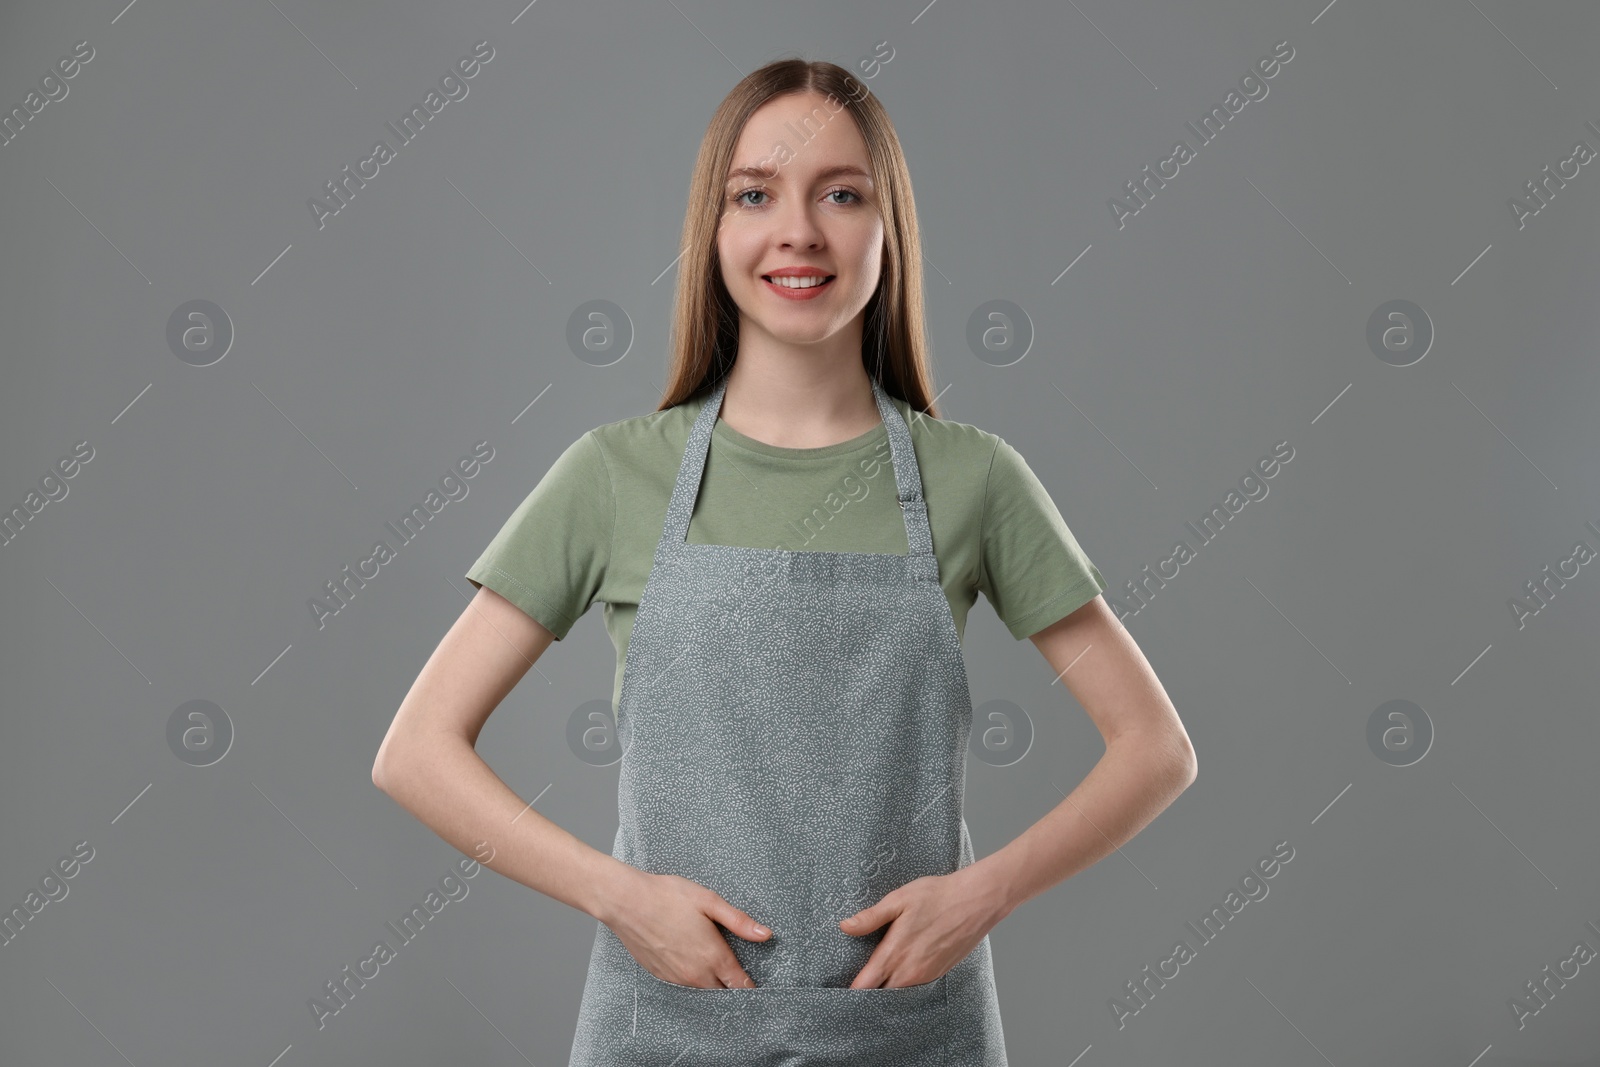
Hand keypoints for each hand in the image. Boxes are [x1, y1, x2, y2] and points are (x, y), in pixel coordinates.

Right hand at [608, 870, 772, 987]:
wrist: (627, 902)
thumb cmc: (668, 897)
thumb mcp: (709, 902)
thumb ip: (739, 921)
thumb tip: (765, 934)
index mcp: (713, 957)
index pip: (740, 985)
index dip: (751, 986)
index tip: (757, 983)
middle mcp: (696, 974)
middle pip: (723, 991)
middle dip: (732, 985)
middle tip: (737, 971)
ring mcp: (677, 978)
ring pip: (703, 990)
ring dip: (712, 982)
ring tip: (715, 965)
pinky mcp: (661, 976)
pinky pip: (684, 985)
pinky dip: (692, 979)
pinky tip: (690, 960)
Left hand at [839, 866, 1009, 988]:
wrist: (975, 902)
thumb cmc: (937, 896)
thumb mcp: (898, 900)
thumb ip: (871, 917)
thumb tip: (845, 927)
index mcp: (894, 953)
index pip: (865, 986)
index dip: (850, 991)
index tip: (837, 989)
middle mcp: (909, 972)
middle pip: (879, 995)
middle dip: (866, 994)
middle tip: (854, 985)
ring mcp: (926, 976)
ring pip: (898, 994)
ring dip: (885, 990)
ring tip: (875, 981)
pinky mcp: (938, 974)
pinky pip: (914, 989)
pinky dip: (903, 986)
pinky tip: (899, 974)